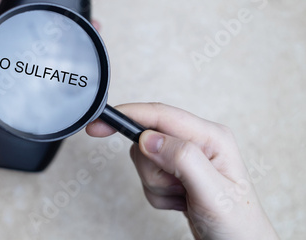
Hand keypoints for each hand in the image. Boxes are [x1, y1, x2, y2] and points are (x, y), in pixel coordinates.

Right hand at [86, 103, 277, 239]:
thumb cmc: (237, 223)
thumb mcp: (212, 191)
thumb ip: (182, 159)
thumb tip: (148, 137)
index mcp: (210, 136)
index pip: (161, 115)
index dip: (128, 115)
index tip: (101, 123)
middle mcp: (196, 141)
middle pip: (146, 140)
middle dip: (152, 169)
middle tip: (176, 188)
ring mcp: (184, 157)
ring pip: (143, 160)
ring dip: (156, 185)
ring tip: (182, 197)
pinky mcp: (175, 172)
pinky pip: (147, 177)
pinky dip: (158, 195)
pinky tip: (180, 202)